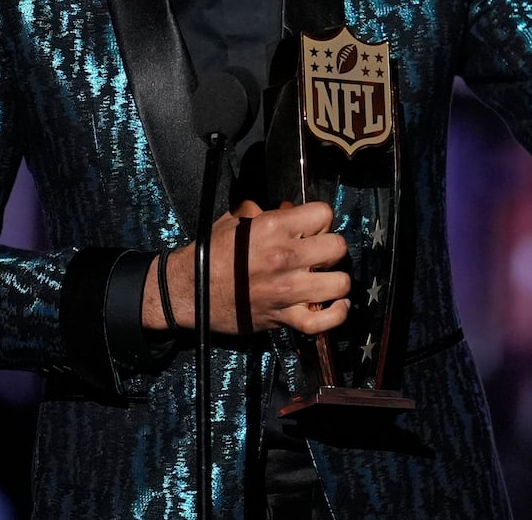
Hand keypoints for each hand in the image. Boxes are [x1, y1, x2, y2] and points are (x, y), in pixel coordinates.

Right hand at [144, 200, 350, 334]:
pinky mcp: (285, 317)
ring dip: (335, 278)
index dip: (320, 219)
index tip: (310, 228)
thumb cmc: (211, 253)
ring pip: (340, 282)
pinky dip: (336, 314)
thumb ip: (263, 211)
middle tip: (317, 252)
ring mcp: (288, 290)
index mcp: (273, 227)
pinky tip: (337, 303)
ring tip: (325, 277)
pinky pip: (323, 322)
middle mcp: (285, 256)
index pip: (323, 213)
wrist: (191, 291)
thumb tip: (287, 209)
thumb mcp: (234, 220)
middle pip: (337, 246)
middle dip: (330, 246)